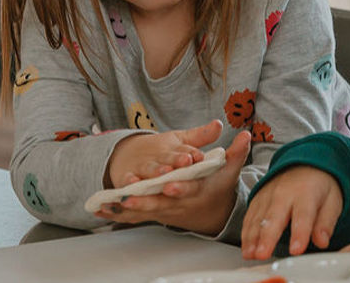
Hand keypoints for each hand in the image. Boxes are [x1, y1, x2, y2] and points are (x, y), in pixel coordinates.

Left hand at [95, 128, 251, 235]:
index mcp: (198, 190)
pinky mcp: (154, 212)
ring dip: (129, 206)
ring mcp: (165, 209)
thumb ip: (235, 152)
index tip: (170, 185)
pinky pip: (135, 215)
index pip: (188, 189)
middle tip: (132, 193)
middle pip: (162, 202)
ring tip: (114, 198)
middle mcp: (180, 202)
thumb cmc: (218, 186)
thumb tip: (246, 134)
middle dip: (147, 199)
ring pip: (146, 210)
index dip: (180, 187)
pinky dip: (119, 212)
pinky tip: (103, 208)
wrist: (212, 211)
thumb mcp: (228, 169)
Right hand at [241, 166, 342, 259]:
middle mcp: (283, 194)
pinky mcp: (257, 200)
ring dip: (252, 238)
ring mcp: (267, 196)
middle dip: (267, 237)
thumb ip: (326, 223)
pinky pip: (249, 217)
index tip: (296, 249)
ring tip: (250, 255)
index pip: (303, 216)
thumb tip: (322, 241)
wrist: (303, 164)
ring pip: (257, 219)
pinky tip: (246, 248)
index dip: (299, 234)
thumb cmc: (319, 186)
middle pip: (274, 217)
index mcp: (306, 193)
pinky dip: (246, 233)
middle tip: (262, 254)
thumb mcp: (332, 201)